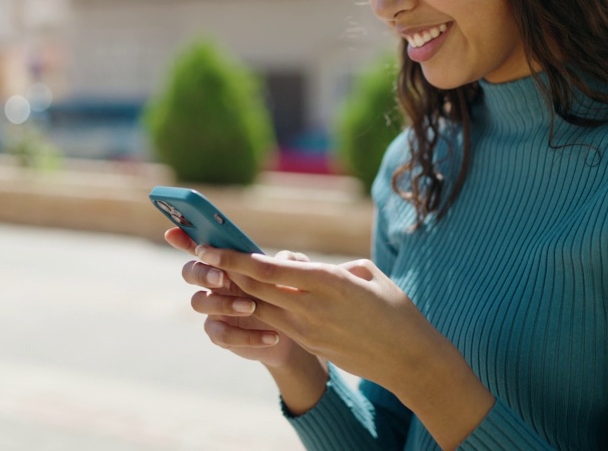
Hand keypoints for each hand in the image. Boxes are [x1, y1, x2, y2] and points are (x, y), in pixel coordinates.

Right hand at [164, 228, 307, 367]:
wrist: (294, 332)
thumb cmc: (288, 293)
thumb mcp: (294, 274)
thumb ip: (289, 261)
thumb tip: (279, 259)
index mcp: (226, 262)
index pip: (200, 246)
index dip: (183, 238)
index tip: (172, 233)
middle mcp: (213, 283)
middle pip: (190, 272)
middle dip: (202, 273)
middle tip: (222, 278)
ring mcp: (213, 309)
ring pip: (199, 302)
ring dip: (224, 303)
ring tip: (252, 307)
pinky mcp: (220, 334)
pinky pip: (220, 334)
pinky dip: (246, 336)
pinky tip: (272, 335)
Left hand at [192, 244, 444, 391]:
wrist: (409, 360)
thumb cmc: (396, 311)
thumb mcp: (367, 275)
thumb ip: (332, 266)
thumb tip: (305, 265)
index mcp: (328, 282)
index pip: (269, 269)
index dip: (235, 258)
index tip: (210, 246)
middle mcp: (312, 308)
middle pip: (255, 289)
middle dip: (224, 272)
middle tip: (198, 255)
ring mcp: (308, 331)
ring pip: (259, 308)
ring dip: (236, 293)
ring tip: (213, 276)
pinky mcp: (310, 345)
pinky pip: (275, 325)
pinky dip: (256, 311)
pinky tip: (243, 301)